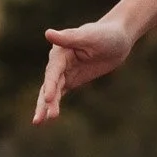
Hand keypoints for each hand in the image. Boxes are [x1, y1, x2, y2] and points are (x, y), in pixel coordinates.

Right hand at [32, 0, 156, 123]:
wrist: (117, 39)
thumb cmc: (105, 35)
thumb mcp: (90, 37)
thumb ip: (70, 37)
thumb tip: (48, 34)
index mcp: (60, 52)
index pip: (53, 71)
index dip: (51, 84)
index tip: (48, 98)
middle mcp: (58, 63)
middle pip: (49, 84)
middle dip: (45, 102)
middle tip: (39, 119)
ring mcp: (64, 72)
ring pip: (52, 91)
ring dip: (47, 106)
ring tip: (40, 122)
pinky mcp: (72, 79)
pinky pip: (60, 93)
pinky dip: (55, 104)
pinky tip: (49, 116)